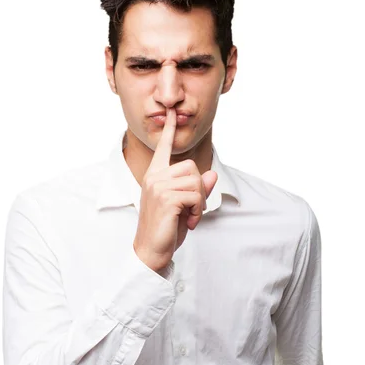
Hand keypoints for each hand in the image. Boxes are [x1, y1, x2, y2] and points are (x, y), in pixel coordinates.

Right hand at [133, 107, 217, 271]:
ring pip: (196, 182)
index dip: (169, 131)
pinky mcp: (166, 198)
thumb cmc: (166, 229)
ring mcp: (158, 186)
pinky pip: (195, 195)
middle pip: (191, 167)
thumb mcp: (185, 207)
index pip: (162, 149)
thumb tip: (212, 174)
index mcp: (155, 176)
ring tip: (191, 217)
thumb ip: (198, 190)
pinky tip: (190, 222)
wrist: (151, 250)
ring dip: (200, 203)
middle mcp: (154, 177)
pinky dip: (198, 211)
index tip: (172, 113)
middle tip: (194, 209)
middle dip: (200, 190)